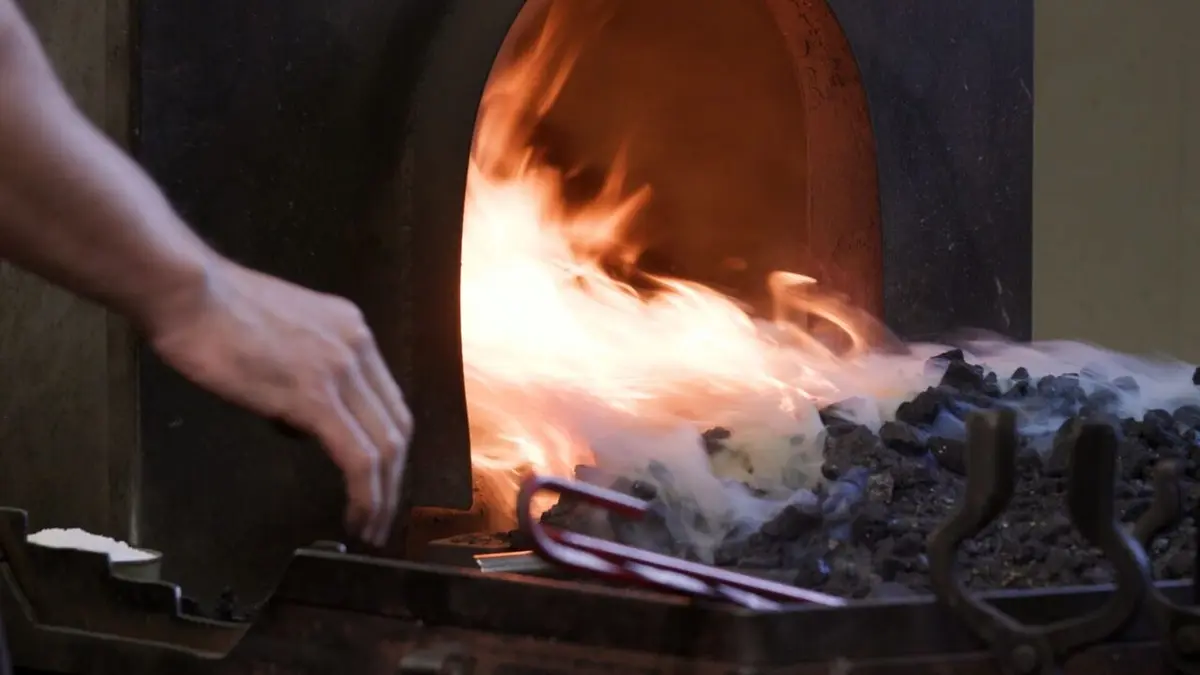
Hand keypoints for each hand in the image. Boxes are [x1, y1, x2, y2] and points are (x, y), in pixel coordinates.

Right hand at [146, 261, 412, 545]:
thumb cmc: (212, 314)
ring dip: (383, 495)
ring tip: (370, 527)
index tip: (381, 479)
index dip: (390, 445)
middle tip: (381, 515)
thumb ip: (302, 374)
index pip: (388, 399)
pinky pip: (357, 456)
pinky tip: (356, 516)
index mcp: (351, 330)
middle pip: (397, 425)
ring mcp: (341, 370)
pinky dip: (364, 494)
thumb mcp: (280, 337)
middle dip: (395, 478)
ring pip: (385, 446)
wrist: (187, 292)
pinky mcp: (315, 396)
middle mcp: (358, 346)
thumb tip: (298, 418)